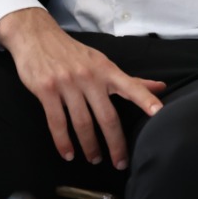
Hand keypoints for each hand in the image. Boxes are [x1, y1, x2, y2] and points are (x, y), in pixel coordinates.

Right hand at [0, 8, 165, 168]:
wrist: (36, 35)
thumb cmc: (73, 53)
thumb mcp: (102, 62)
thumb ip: (130, 80)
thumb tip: (161, 87)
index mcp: (106, 70)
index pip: (131, 86)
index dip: (146, 99)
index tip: (160, 113)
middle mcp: (89, 76)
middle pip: (106, 116)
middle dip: (115, 143)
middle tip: (120, 163)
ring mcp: (66, 83)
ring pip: (82, 123)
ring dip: (89, 146)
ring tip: (94, 159)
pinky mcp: (46, 90)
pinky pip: (57, 122)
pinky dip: (63, 142)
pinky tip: (68, 153)